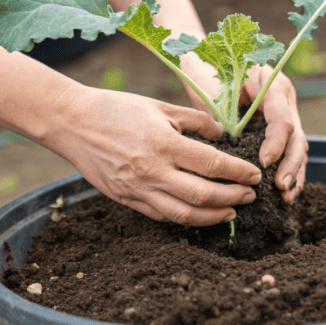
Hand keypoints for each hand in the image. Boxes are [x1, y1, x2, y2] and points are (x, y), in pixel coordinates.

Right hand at [49, 86, 261, 225]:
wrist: (71, 122)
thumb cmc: (115, 108)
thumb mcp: (158, 106)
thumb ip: (193, 120)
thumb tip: (221, 134)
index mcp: (162, 142)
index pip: (211, 163)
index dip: (237, 172)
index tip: (254, 176)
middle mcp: (151, 170)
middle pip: (202, 194)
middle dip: (232, 197)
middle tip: (249, 196)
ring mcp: (137, 189)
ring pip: (183, 214)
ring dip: (212, 216)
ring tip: (231, 212)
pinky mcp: (125, 199)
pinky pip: (161, 216)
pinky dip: (185, 218)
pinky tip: (199, 213)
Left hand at [179, 56, 307, 203]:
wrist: (209, 62)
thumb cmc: (210, 73)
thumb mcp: (216, 88)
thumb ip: (225, 112)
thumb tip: (227, 139)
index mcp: (273, 85)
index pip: (281, 119)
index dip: (276, 143)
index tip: (263, 162)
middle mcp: (285, 100)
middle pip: (296, 136)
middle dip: (290, 165)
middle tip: (280, 187)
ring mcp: (286, 114)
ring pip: (297, 148)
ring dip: (294, 174)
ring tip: (285, 197)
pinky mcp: (280, 130)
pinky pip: (289, 153)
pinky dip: (289, 173)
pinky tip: (285, 195)